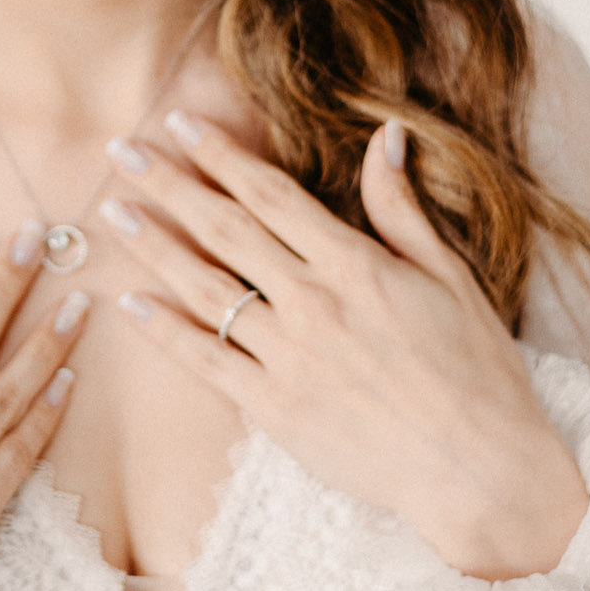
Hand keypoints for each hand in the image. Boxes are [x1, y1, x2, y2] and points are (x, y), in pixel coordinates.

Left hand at [102, 117, 589, 580]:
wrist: (478, 467)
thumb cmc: (476, 370)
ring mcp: (289, 357)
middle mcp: (314, 303)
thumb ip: (401, 208)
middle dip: (168, 185)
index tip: (180, 123)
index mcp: (355, 265)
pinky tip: (128, 302)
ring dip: (153, 247)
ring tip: (111, 213)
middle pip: (224, 230)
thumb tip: (386, 136)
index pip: (271, 194)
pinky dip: (163, 331)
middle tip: (121, 150)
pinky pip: (205, 362)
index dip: (221, 154)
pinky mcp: (274, 409)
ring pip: (204, 289)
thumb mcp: (449, 276)